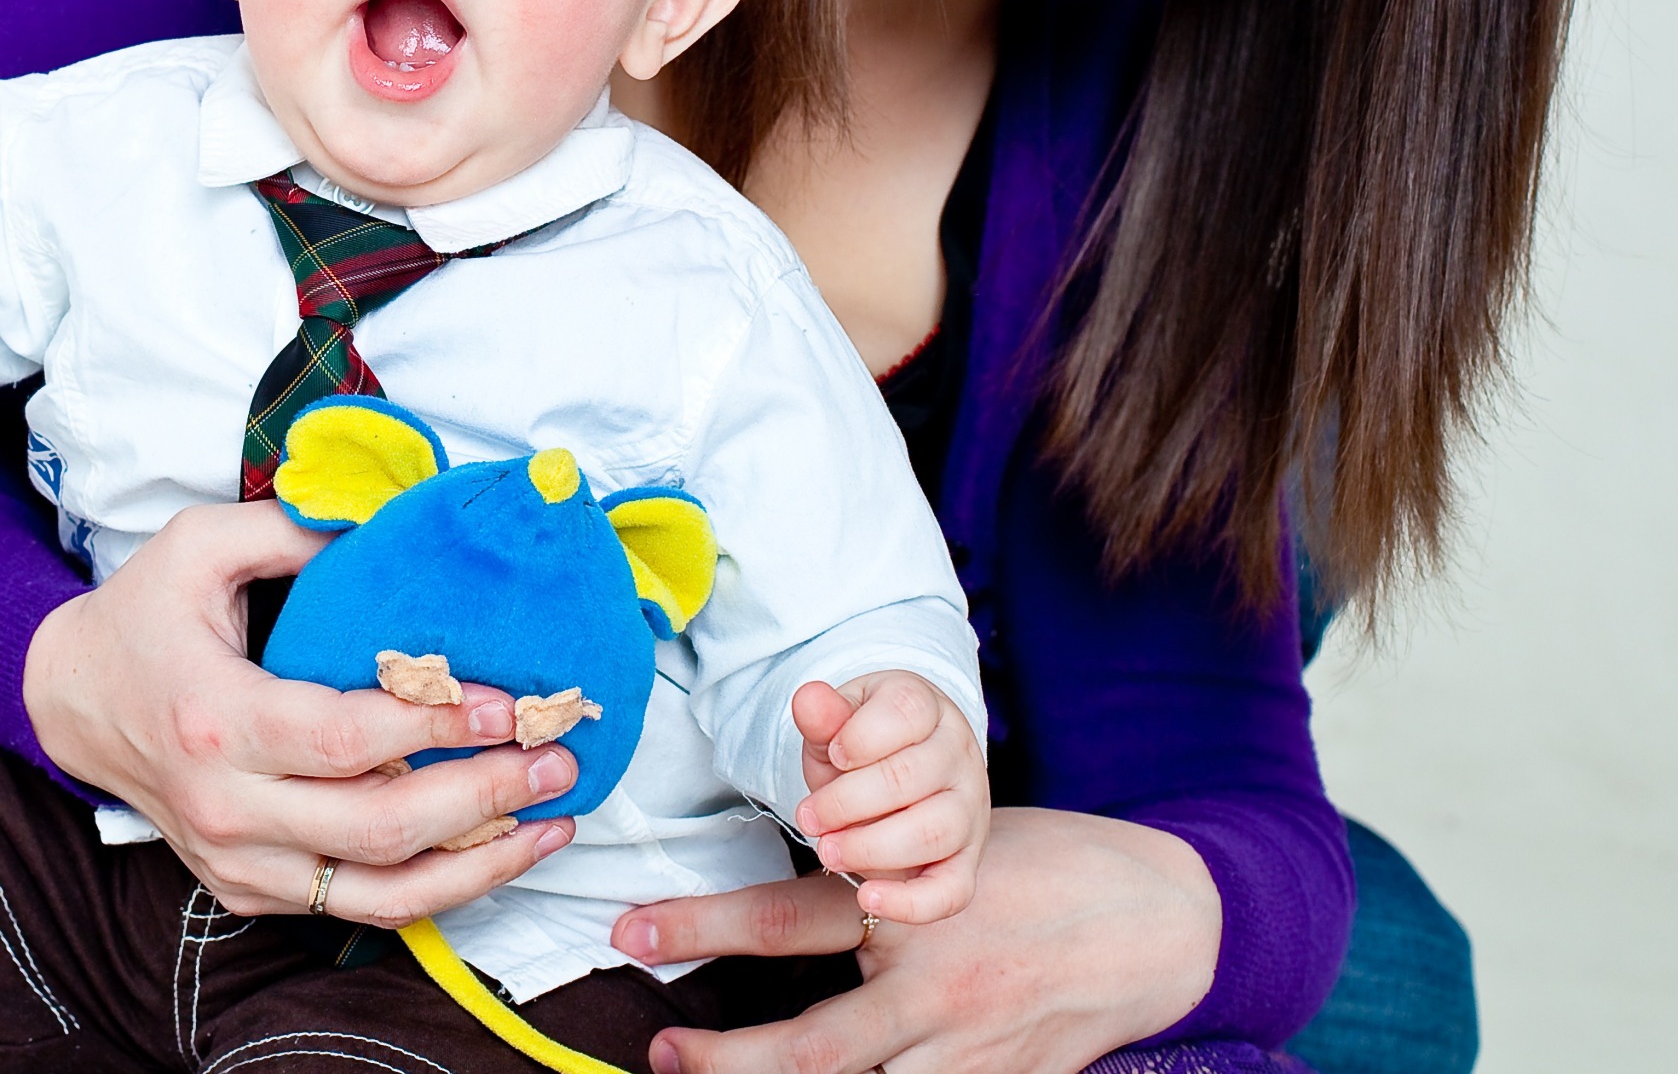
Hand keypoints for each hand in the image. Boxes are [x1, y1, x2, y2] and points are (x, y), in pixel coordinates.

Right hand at [23, 501, 578, 927]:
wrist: (71, 701)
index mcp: (219, 722)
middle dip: (484, 797)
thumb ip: (296, 527)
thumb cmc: (144, 616)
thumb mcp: (200, 545)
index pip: (348, 741)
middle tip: (559, 758)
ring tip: (554, 822)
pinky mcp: (251, 888)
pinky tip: (496, 851)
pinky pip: (355, 905)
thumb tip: (393, 519)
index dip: (435, 726)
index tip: (510, 704)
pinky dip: (434, 889)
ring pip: (377, 893)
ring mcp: (240, 862)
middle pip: (379, 827)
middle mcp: (229, 809)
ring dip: (478, 865)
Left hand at [612, 805, 1221, 1073]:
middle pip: (806, 1043)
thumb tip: (806, 842)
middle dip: (722, 1056)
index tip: (631, 927)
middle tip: (660, 1047)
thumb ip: (878, 855)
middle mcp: (929, 985)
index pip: (783, 919)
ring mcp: (962, 1050)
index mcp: (911, 905)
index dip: (701, 925)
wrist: (1156, 920)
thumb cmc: (1049, 863)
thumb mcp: (958, 832)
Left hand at [792, 672, 988, 922]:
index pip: (906, 711)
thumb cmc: (865, 748)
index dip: (859, 737)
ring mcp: (970, 810)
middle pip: (912, 776)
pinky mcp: (966, 861)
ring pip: (934, 831)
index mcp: (929, 708)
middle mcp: (959, 755)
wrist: (901, 779)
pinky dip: (910, 902)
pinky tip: (868, 897)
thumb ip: (825, 717)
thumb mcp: (841, 724)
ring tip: (829, 851)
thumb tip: (807, 697)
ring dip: (871, 846)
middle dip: (847, 801)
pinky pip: (952, 890)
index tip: (832, 754)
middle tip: (808, 816)